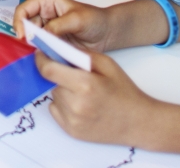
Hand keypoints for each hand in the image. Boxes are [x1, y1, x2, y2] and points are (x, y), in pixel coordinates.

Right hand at [13, 0, 113, 53]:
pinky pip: (41, 48)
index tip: (22, 36)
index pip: (24, 9)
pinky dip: (41, 54)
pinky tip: (44, 59)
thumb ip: (58, 26)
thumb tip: (41, 36)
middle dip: (26, 36)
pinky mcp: (52, 43)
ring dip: (33, 47)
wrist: (108, 34)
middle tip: (32, 49)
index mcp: (47, 2)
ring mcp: (47, 30)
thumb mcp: (77, 19)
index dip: (19, 21)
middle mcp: (44, 15)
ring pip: (32, 38)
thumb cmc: (94, 19)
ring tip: (40, 55)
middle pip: (25, 25)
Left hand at [37, 50, 155, 145]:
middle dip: (58, 75)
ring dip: (62, 90)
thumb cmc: (124, 91)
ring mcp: (72, 120)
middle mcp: (75, 104)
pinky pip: (56, 110)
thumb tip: (56, 48)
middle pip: (52, 83)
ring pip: (54, 96)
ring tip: (81, 93)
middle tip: (73, 75)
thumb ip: (80, 54)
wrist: (138, 122)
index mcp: (85, 84)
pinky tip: (81, 105)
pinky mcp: (71, 131)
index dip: (41, 60)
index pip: (48, 70)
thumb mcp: (107, 64)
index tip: (41, 54)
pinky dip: (63, 105)